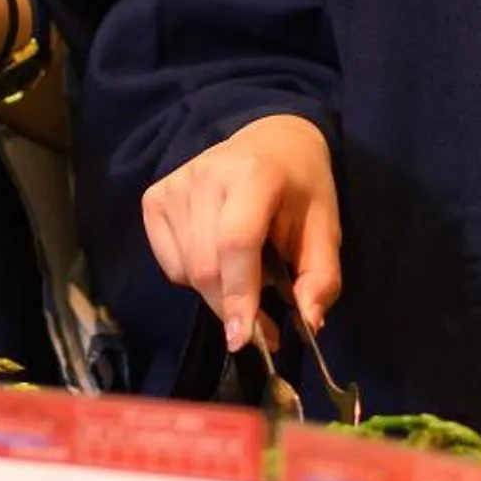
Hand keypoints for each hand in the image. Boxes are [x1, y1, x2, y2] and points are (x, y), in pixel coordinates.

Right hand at [139, 114, 341, 352]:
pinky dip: (194, 277)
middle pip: (206, 265)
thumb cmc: (300, 190)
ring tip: (247, 272)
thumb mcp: (325, 230)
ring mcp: (175, 184)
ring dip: (217, 292)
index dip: (238, 294)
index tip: (245, 338)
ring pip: (185, 270)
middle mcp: (206, 174)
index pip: (236, 242)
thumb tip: (309, 324)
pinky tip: (217, 257)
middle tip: (263, 326)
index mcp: (254, 174)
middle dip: (231, 307)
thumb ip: (321, 279)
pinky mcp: (155, 198)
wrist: (271, 142)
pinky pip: (170, 264)